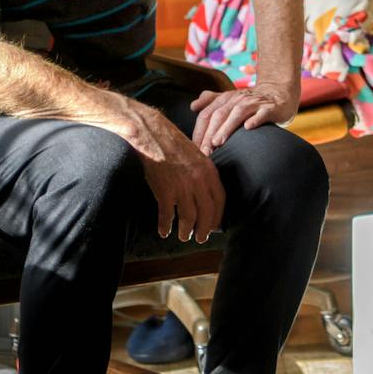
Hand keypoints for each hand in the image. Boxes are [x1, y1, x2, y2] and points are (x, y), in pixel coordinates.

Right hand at [121, 103, 224, 242]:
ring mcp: (182, 186)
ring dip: (186, 231)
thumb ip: (203, 173)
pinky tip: (164, 231)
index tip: (214, 226)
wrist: (153, 134)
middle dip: (204, 229)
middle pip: (206, 213)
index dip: (218, 216)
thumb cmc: (173, 144)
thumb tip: (206, 192)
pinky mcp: (165, 191)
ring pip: (188, 218)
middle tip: (201, 239)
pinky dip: (165, 226)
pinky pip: (167, 216)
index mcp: (209, 171)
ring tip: (183, 236)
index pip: (220, 200)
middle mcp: (198, 180)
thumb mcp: (197, 155)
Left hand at [190, 81, 297, 154]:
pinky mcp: (271, 107)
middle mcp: (238, 99)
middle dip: (210, 134)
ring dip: (227, 127)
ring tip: (218, 142)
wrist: (280, 93)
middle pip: (220, 114)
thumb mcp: (230, 100)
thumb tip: (193, 106)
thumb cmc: (252, 102)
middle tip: (205, 152)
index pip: (207, 114)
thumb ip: (211, 102)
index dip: (199, 131)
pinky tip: (248, 128)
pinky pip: (262, 113)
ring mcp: (255, 102)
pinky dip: (255, 119)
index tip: (195, 150)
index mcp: (226, 98)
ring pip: (238, 112)